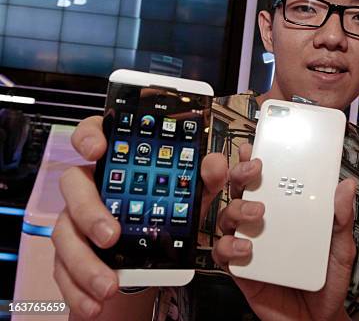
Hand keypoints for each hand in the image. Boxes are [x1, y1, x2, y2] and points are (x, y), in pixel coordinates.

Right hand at [52, 116, 228, 318]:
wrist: (157, 252)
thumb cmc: (167, 211)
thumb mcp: (190, 194)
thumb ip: (203, 178)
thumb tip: (214, 165)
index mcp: (115, 164)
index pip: (93, 135)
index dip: (89, 136)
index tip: (98, 149)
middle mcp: (91, 188)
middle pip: (73, 186)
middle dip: (89, 211)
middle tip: (111, 235)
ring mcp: (76, 220)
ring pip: (65, 235)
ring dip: (85, 262)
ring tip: (109, 284)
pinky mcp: (70, 253)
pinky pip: (65, 271)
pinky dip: (79, 290)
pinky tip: (95, 302)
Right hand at [212, 143, 355, 320]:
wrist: (317, 318)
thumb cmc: (325, 278)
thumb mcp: (340, 246)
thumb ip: (341, 218)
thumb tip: (346, 187)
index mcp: (284, 211)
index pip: (266, 180)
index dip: (256, 160)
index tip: (258, 145)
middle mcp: (262, 223)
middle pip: (240, 190)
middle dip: (241, 173)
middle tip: (255, 169)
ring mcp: (249, 244)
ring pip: (227, 216)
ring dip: (238, 207)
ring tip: (258, 211)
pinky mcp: (241, 269)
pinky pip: (224, 253)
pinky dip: (231, 247)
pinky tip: (248, 248)